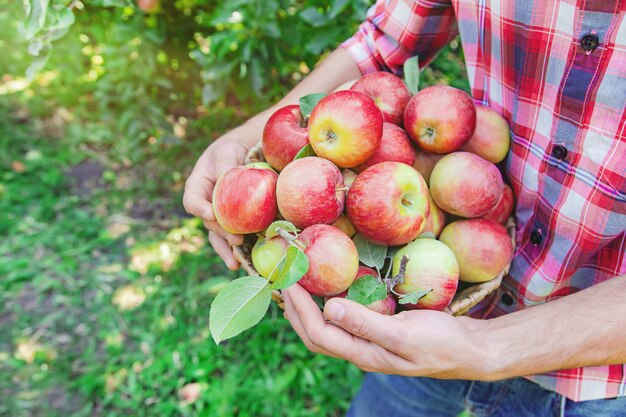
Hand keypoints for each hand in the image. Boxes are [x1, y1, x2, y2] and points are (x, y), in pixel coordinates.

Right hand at [183, 137, 248, 268]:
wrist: (243, 153)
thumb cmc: (230, 150)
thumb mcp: (225, 152)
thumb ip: (224, 165)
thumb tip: (227, 176)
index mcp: (198, 187)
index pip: (193, 201)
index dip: (200, 209)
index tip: (210, 214)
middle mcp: (206, 204)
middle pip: (209, 223)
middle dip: (222, 233)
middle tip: (236, 239)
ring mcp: (219, 215)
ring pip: (219, 235)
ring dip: (227, 249)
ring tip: (236, 263)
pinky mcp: (233, 221)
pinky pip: (233, 236)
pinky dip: (239, 250)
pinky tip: (244, 263)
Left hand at [283, 284, 492, 379]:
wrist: (471, 350)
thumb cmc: (442, 343)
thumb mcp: (405, 333)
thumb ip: (367, 323)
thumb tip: (328, 307)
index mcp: (363, 354)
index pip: (318, 333)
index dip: (298, 308)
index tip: (287, 280)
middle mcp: (360, 350)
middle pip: (314, 335)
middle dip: (293, 309)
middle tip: (282, 279)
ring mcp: (368, 343)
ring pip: (326, 328)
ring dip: (306, 308)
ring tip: (296, 283)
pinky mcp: (377, 332)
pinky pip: (343, 320)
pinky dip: (327, 304)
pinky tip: (329, 289)